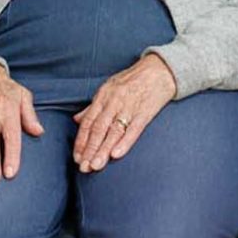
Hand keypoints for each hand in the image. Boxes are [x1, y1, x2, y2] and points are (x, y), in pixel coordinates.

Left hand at [72, 55, 176, 172]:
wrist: (159, 70)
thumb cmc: (133, 80)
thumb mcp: (109, 88)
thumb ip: (93, 106)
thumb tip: (77, 120)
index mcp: (103, 96)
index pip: (88, 122)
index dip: (82, 141)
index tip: (77, 158)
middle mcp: (114, 101)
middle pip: (99, 128)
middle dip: (90, 149)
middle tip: (84, 168)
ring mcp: (129, 106)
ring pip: (113, 131)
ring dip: (103, 150)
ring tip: (96, 166)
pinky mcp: (145, 112)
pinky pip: (134, 129)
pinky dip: (125, 142)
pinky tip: (116, 155)